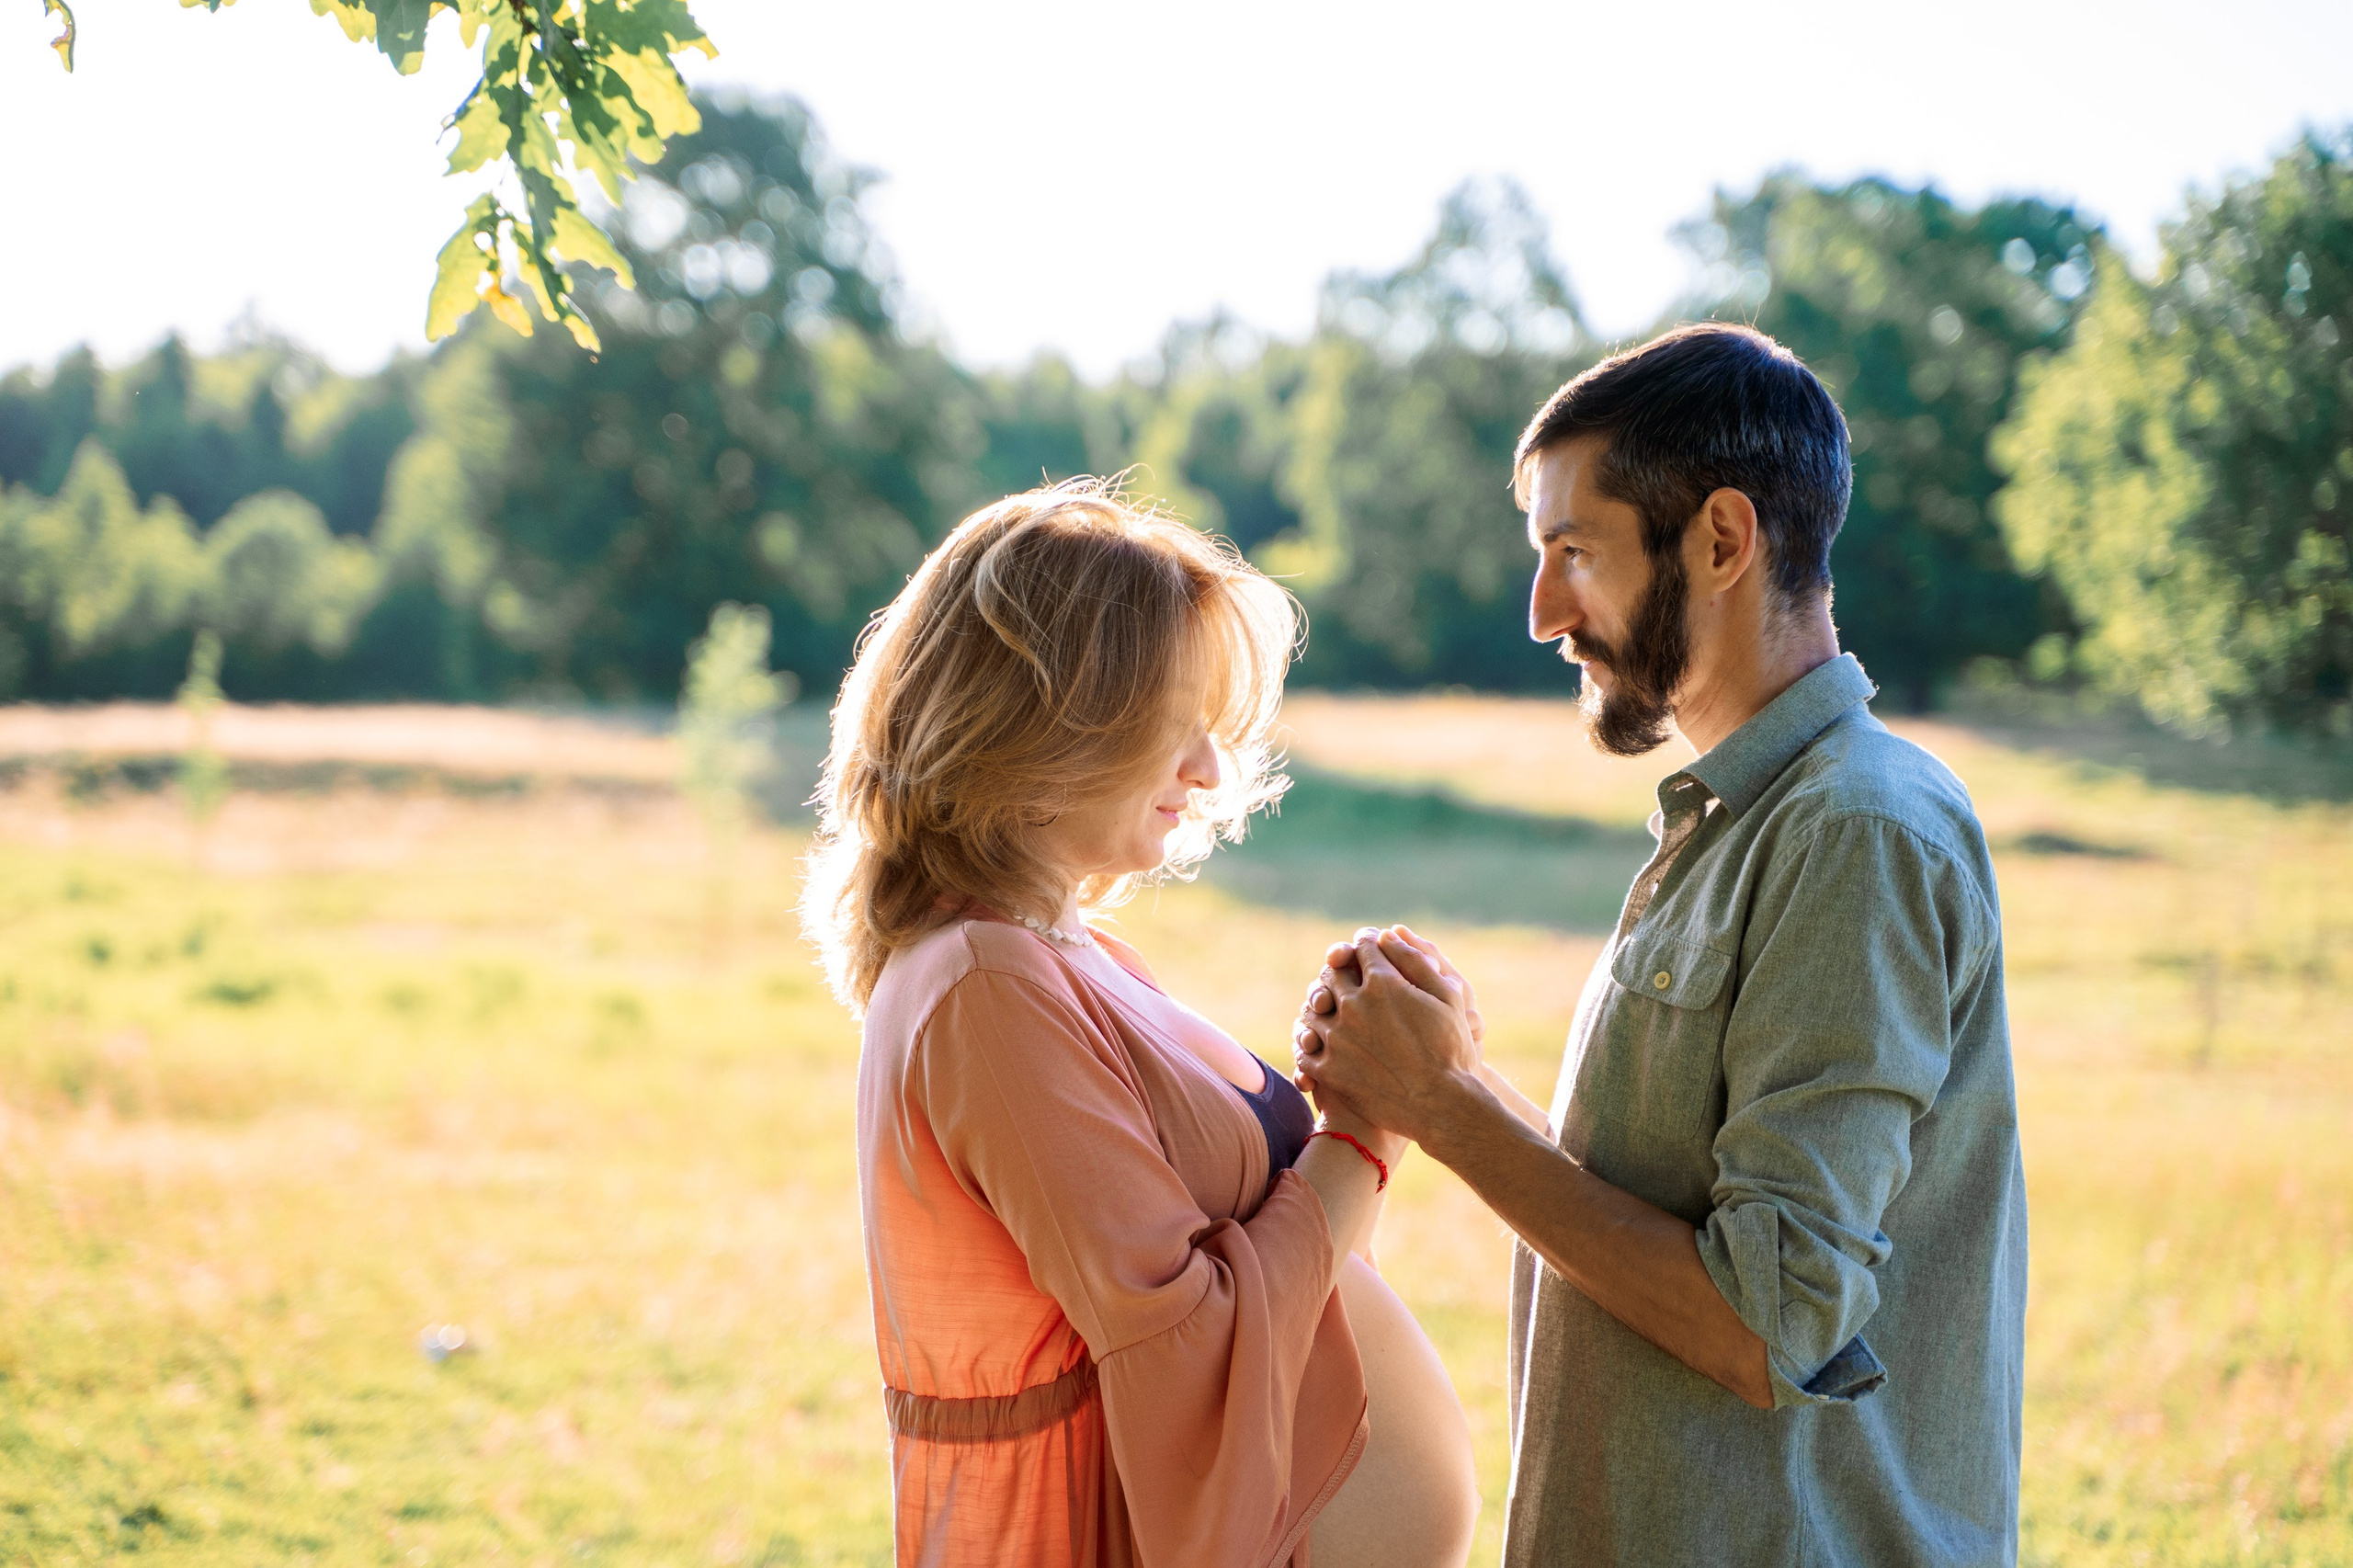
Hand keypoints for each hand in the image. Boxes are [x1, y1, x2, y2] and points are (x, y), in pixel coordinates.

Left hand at [1294, 927, 1481, 1149]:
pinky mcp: (1329, 1070)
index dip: (1366, 943)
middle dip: (1340, 969)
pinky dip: (1311, 1040)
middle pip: (1332, 973)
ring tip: (1333, 1010)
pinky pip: (1305, 1047)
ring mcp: (1337, 1038)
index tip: (1369, 949)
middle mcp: (1353, 1005)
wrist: (1441, 1106)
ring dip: (1323, 1004)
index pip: (1362, 946)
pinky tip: (1323, 1042)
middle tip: (1349, 977)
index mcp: (1383, 983)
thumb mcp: (1449, 997)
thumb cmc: (1453, 1050)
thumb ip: (1415, 961)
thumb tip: (1386, 935)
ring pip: (1313, 1008)